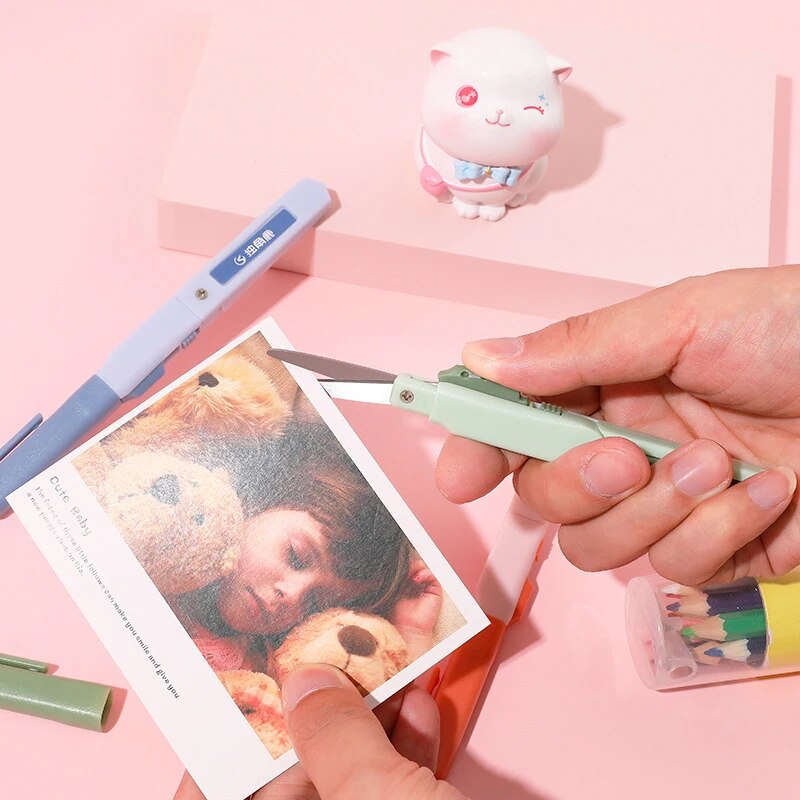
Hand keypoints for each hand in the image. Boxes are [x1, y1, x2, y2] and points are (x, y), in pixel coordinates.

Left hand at [174, 664, 466, 799]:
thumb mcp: (379, 798)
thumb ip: (332, 736)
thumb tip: (306, 682)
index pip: (214, 794)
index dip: (233, 740)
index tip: (258, 686)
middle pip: (287, 785)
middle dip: (314, 718)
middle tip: (331, 663)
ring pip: (344, 785)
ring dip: (367, 725)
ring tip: (386, 674)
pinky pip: (386, 796)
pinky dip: (402, 753)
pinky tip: (419, 713)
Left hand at [391, 558, 442, 658]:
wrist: (408, 627)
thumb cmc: (399, 613)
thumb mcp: (395, 591)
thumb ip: (398, 578)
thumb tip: (397, 565)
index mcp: (407, 584)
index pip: (407, 568)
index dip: (402, 565)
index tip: (396, 564)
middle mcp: (418, 584)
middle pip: (415, 566)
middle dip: (408, 565)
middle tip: (401, 567)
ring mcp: (427, 586)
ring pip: (423, 568)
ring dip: (415, 567)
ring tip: (408, 574)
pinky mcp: (435, 590)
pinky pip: (432, 575)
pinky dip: (425, 573)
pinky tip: (416, 579)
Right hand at [436, 266, 799, 585]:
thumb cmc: (798, 331)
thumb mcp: (687, 318)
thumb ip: (579, 347)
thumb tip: (479, 358)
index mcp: (605, 386)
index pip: (516, 423)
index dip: (478, 447)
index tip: (460, 475)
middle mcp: (623, 448)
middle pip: (544, 498)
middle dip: (577, 485)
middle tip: (627, 455)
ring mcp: (666, 504)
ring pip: (599, 547)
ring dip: (656, 511)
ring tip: (722, 464)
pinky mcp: (717, 550)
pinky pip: (677, 571)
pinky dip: (720, 534)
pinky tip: (771, 493)